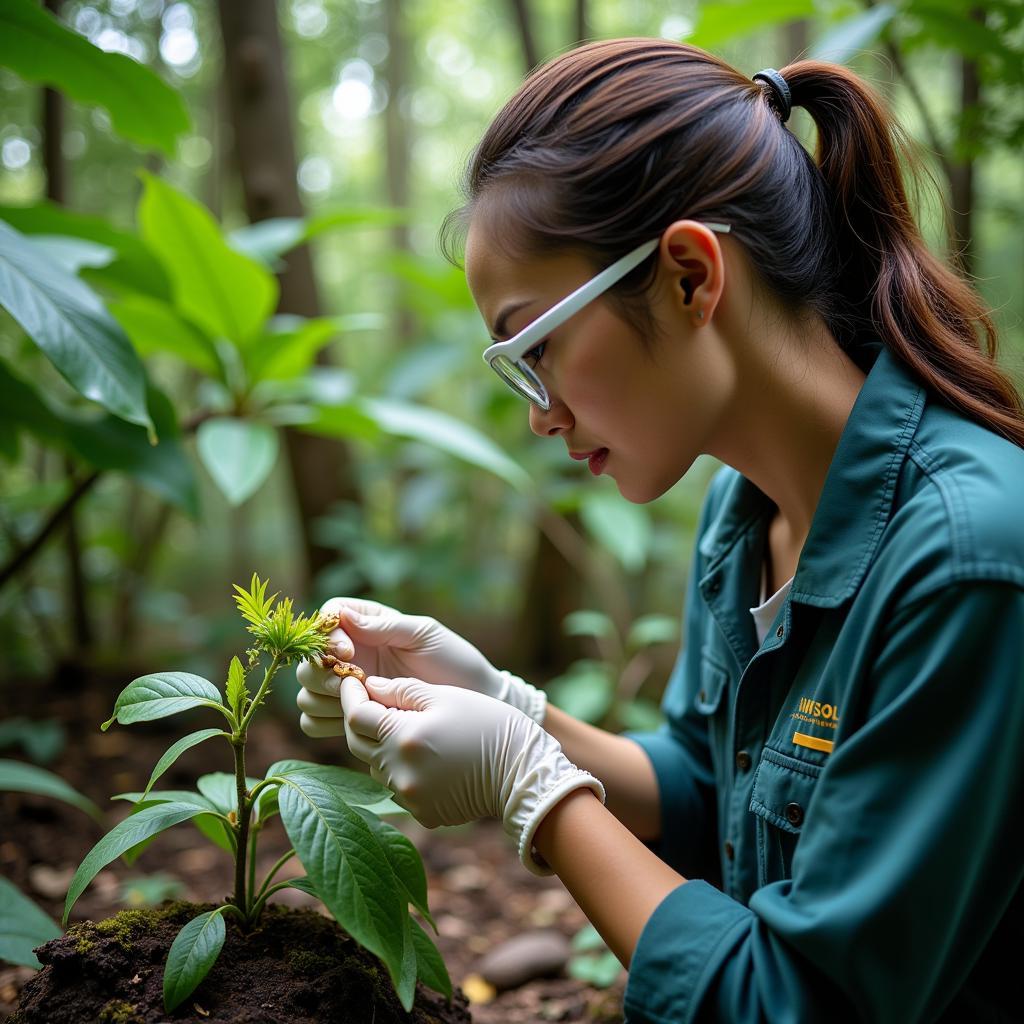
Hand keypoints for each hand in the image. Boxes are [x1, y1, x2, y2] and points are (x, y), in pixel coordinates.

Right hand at [295, 598, 545, 737]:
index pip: (328, 618)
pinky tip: (355, 721)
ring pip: (306, 692)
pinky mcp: (352, 716)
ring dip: (322, 698)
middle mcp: (353, 655)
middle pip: (308, 660)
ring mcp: (350, 688)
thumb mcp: (424, 634)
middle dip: (320, 672)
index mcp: (368, 626)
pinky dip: (324, 722)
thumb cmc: (454, 660)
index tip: (349, 653)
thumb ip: (386, 627)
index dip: (328, 635)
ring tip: (359, 704)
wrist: (472, 701)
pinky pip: (313, 722)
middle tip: (352, 683)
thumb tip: (345, 619)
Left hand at [339, 675, 603, 874]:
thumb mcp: (445, 696)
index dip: (350, 694)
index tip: (351, 679)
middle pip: (358, 743)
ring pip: (376, 765)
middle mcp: (398, 771)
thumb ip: (402, 690)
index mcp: (403, 737)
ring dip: (382, 745)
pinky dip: (402, 768)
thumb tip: (371, 686)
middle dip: (361, 720)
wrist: (522, 772)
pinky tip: (424, 755)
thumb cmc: (488, 725)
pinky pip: (398, 786)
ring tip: (403, 727)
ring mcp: (408, 796)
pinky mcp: (421, 812)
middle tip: (371, 701)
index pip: (356, 715)